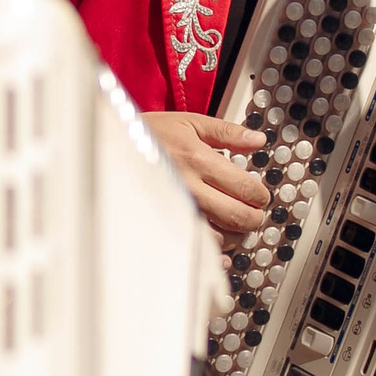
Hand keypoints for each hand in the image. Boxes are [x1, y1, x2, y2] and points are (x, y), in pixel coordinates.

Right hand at [143, 111, 270, 242]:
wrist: (115, 144)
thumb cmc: (151, 132)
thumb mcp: (190, 122)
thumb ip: (227, 132)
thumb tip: (258, 141)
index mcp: (198, 160)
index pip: (244, 187)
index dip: (260, 195)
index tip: (261, 195)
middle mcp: (189, 187)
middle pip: (236, 215)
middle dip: (254, 217)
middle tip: (256, 213)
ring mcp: (177, 207)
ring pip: (219, 234)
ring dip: (236, 234)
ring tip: (237, 225)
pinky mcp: (166, 220)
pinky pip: (194, 244)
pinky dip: (213, 252)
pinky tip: (221, 251)